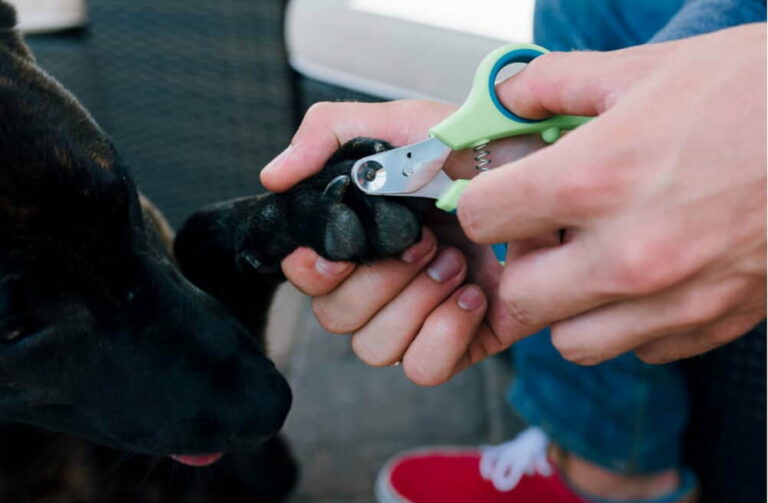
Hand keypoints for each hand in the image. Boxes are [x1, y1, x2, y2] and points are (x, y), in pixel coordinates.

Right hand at [262, 101, 543, 383]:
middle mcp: (384, 283)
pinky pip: (424, 369)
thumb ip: (328, 135)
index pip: (310, 278)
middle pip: (336, 319)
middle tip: (426, 241)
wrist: (546, 176)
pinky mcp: (462, 342)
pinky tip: (473, 295)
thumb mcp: (401, 124)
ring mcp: (421, 316)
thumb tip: (272, 178)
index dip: (315, 271)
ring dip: (414, 304)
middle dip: (381, 280)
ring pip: (375, 349)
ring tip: (455, 262)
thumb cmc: (476, 148)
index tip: (342, 250)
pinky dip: (444, 336)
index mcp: (362, 239)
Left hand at [459, 24, 766, 363]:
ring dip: (567, 306)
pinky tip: (647, 279)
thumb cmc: (756, 92)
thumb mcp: (646, 68)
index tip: (499, 195)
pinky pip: (640, 348)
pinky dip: (628, 323)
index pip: (480, 219)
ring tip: (591, 262)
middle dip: (518, 266)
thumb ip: (557, 83)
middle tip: (542, 235)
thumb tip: (511, 96)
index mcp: (597, 180)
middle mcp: (628, 252)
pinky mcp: (715, 322)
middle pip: (516, 298)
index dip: (481, 203)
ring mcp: (674, 298)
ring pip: (571, 340)